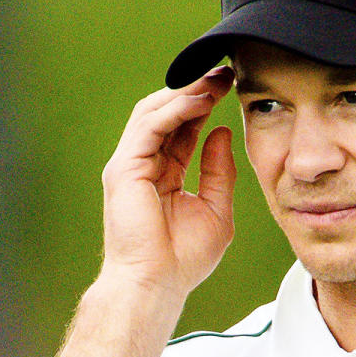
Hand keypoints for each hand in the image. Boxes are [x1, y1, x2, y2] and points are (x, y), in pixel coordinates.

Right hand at [99, 66, 235, 297]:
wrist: (157, 284)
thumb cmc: (184, 257)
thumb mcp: (215, 208)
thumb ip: (218, 171)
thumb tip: (222, 132)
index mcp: (164, 172)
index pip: (183, 127)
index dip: (205, 103)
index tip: (231, 85)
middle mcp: (144, 163)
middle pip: (167, 112)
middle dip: (196, 89)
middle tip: (225, 71)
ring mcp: (130, 164)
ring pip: (154, 112)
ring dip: (186, 92)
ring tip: (215, 79)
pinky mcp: (124, 168)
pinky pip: (149, 127)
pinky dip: (174, 110)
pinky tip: (200, 100)